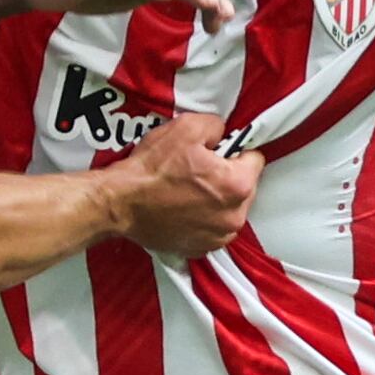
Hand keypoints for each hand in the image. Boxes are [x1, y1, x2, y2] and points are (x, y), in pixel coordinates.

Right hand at [101, 109, 261, 257]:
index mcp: (238, 184)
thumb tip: (222, 134)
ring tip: (187, 191)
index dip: (234, 150)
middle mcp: (234, 216)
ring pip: (229, 210)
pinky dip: (202, 220)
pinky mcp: (200, 249)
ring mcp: (217, 237)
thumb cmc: (151, 170)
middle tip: (196, 171)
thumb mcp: (186, 128)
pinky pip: (212, 229)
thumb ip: (216, 126)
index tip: (215, 153)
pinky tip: (182, 209)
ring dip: (216, 201)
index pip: (255, 159)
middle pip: (244, 187)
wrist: (120, 203)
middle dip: (226, 177)